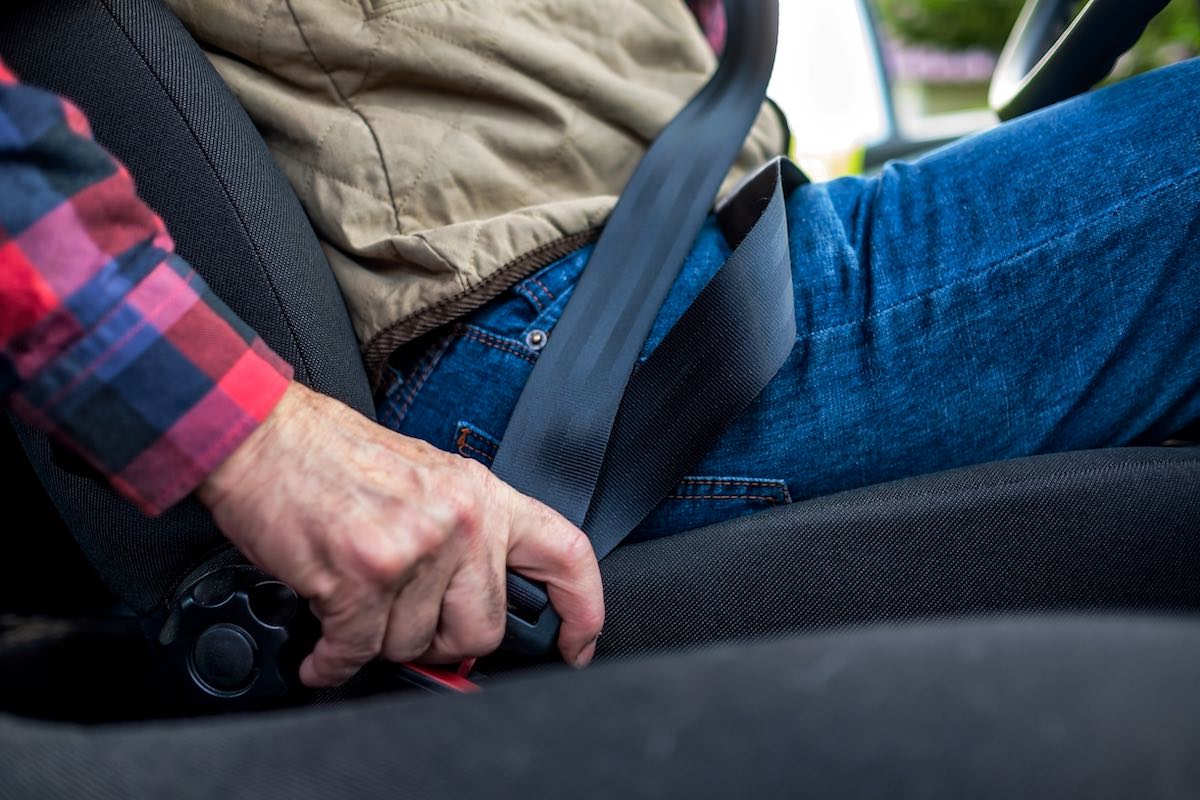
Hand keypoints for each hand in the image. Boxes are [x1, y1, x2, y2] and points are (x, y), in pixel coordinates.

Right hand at [196, 382, 603, 686]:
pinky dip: (333, 660)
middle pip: (482, 629)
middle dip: (441, 641)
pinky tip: (324, 647)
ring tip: (355, 604)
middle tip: (406, 623)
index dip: (582, 608)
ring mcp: (413, 547)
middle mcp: (459, 519)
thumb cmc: (335, 457)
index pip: (565, 553)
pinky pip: (358, 651)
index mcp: (482, 494)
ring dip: (378, 640)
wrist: (262, 435)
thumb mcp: (426, 479)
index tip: (576, 644)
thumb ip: (462, 538)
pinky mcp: (361, 575)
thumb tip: (475, 607)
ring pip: (414, 644)